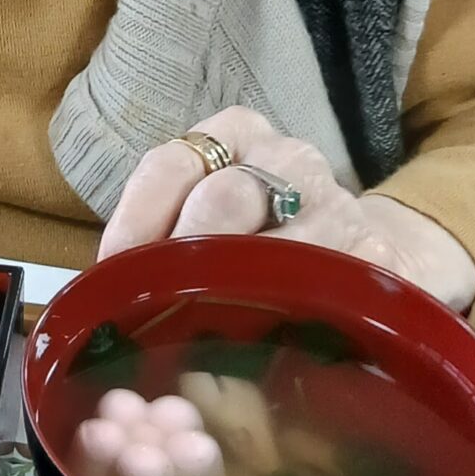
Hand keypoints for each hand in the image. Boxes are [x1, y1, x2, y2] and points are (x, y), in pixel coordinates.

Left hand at [97, 107, 474, 313]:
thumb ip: (161, 238)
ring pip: (273, 248)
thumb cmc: (262, 239)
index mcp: (235, 133)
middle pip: (221, 200)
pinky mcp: (374, 254)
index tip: (113, 271)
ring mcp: (337, 201)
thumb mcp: (211, 215)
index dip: (135, 221)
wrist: (364, 253)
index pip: (170, 163)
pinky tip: (265, 342)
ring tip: (204, 334)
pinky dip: (288, 318)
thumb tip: (101, 290)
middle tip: (158, 308)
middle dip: (183, 260)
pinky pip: (324, 288)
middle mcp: (288, 155)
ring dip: (232, 296)